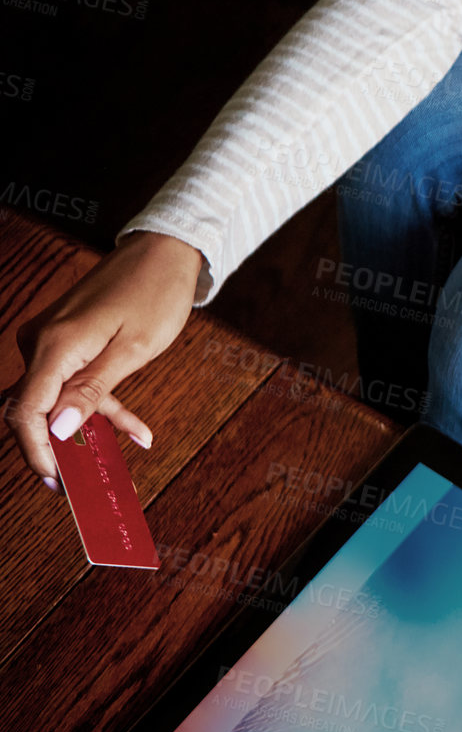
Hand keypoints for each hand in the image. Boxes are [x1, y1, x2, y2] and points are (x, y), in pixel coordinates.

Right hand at [5, 230, 204, 485]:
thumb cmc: (155, 293)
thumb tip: (55, 428)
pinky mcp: (65, 337)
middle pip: (33, 406)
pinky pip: (71, 377)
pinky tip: (134, 425)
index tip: (57, 481)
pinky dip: (98, 400)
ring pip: (59, 395)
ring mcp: (52, 338)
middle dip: (59, 445)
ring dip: (92, 421)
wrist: (164, 250)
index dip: (36, 451)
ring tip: (137, 438)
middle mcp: (42, 341)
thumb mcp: (133, 350)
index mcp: (55, 345)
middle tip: (83, 479)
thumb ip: (92, 390)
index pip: (26, 410)